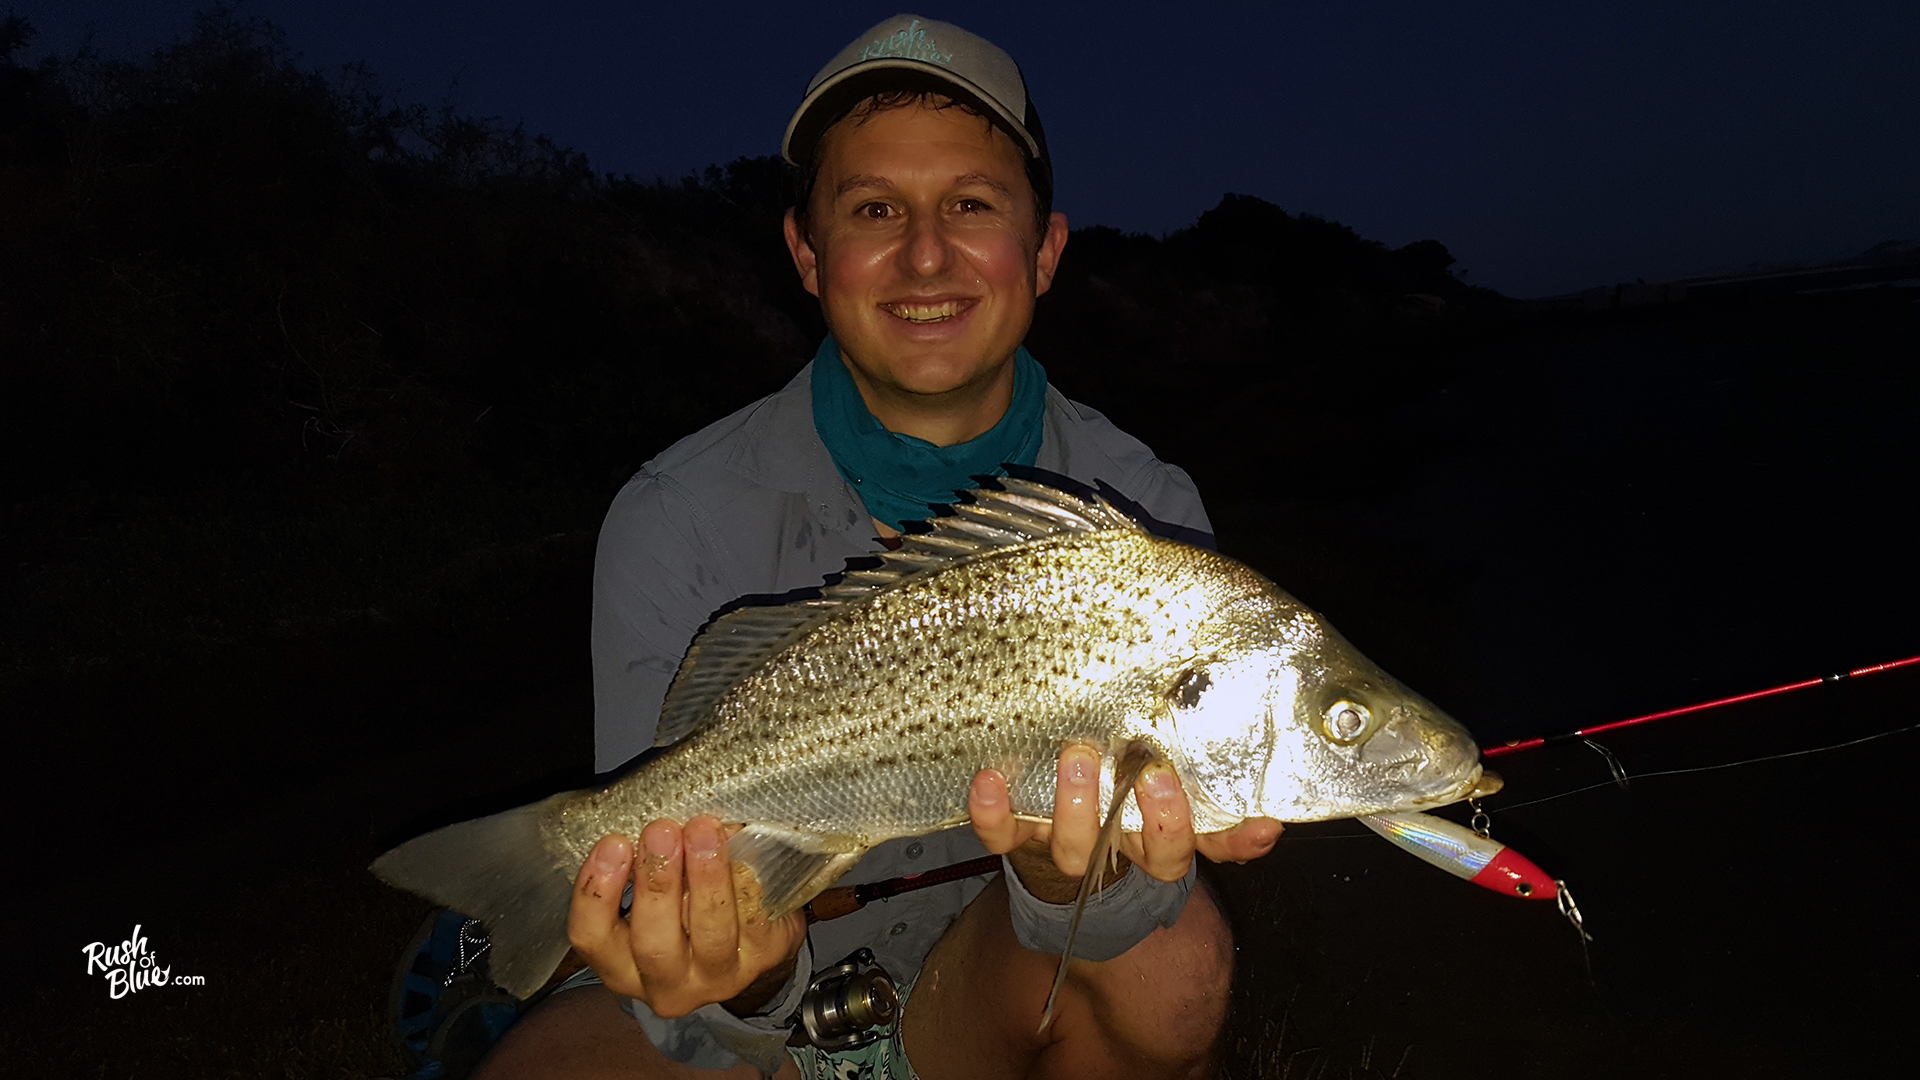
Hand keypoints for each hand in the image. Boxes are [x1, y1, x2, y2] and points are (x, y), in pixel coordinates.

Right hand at [567, 817, 806, 1018]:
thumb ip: (645, 865)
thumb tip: (657, 817)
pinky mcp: (765, 957)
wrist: (753, 944)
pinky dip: (747, 877)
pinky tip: (742, 842)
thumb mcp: (655, 897)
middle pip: (653, 944)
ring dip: (706, 878)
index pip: (592, 939)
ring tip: (704, 830)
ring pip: (711, 933)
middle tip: (662, 831)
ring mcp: (719, 977)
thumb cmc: (688, 909)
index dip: (597, 894)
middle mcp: (667, 984)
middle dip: (657, 883)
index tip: (614, 843)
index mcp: (624, 966)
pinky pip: (755, 917)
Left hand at [968, 745, 1282, 900]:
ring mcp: (1062, 847)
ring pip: (1070, 845)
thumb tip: (1272, 819)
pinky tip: (988, 780)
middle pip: (1129, 848)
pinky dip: (992, 811)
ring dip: (1075, 804)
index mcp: (1155, 844)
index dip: (1189, 827)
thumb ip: (1224, 815)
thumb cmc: (1128, 809)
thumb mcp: (1179, 809)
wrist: (1059, 850)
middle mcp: (1112, 851)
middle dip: (1140, 816)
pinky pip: (1001, 834)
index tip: (1197, 793)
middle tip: (1143, 770)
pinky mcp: (1017, 839)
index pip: (1181, 847)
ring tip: (1078, 755)